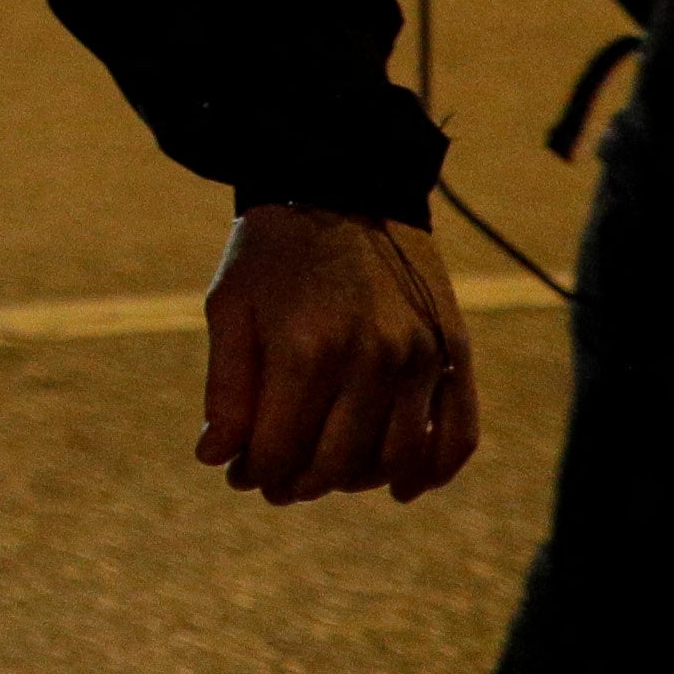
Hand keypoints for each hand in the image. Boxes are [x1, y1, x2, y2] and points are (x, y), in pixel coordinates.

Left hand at [197, 206, 479, 504]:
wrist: (346, 186)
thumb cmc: (275, 251)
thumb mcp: (230, 306)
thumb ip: (226, 388)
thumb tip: (216, 458)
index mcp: (306, 349)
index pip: (281, 450)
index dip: (254, 472)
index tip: (238, 472)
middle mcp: (371, 359)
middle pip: (335, 464)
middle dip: (296, 483)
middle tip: (275, 481)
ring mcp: (419, 358)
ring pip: (394, 460)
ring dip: (354, 482)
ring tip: (323, 475)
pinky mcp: (453, 353)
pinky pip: (457, 436)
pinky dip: (431, 472)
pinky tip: (400, 488)